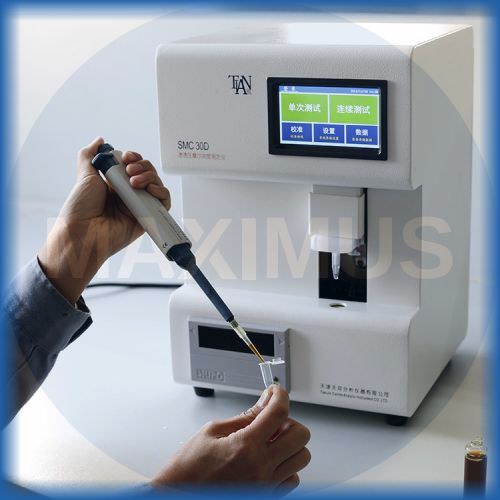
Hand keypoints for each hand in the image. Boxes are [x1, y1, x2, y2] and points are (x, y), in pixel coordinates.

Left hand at [38, 137, 169, 303]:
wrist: (82, 232)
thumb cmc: (81, 208)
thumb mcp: (84, 175)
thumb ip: (90, 155)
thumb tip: (99, 140)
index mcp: (116, 184)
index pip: (134, 165)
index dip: (134, 158)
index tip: (126, 158)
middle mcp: (129, 194)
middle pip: (148, 173)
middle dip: (142, 166)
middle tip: (129, 171)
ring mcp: (139, 206)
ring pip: (157, 185)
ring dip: (150, 177)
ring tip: (135, 182)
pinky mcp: (147, 218)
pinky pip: (164, 203)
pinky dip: (162, 193)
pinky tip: (151, 190)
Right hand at [151, 385, 310, 492]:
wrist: (178, 496)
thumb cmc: (188, 468)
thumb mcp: (213, 431)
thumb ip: (245, 417)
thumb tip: (265, 401)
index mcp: (245, 446)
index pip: (278, 412)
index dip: (280, 395)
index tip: (276, 392)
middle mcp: (260, 467)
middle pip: (300, 435)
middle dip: (288, 420)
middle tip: (271, 420)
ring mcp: (266, 485)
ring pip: (301, 457)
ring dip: (290, 444)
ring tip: (271, 441)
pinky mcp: (267, 497)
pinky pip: (292, 479)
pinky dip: (286, 466)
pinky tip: (269, 460)